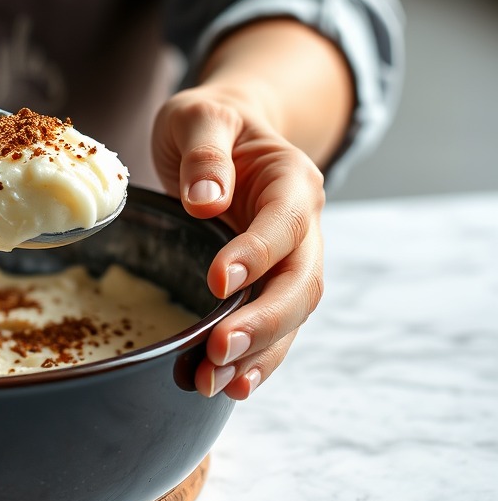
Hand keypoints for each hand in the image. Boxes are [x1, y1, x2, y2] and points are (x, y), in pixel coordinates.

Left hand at [151, 86, 325, 398]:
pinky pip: (274, 327)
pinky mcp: (269, 283)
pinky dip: (257, 358)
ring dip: (258, 352)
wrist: (226, 132)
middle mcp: (302, 226)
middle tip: (218, 350)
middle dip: (263, 322)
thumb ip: (204, 152)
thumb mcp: (198, 116)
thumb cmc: (209, 122)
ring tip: (215, 382)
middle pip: (300, 282)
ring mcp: (291, 259)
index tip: (218, 282)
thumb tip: (206, 202)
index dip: (256, 255)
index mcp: (291, 181)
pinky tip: (231, 385)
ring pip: (291, 315)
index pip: (284, 224)